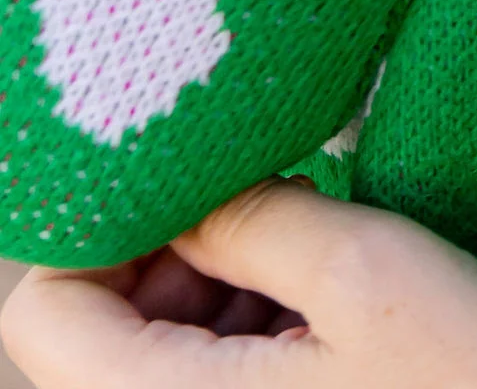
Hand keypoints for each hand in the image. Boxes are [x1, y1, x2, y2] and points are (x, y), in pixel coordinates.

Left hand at [0, 179, 476, 386]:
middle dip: (167, 253)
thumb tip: (190, 185)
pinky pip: (203, 388)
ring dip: (210, 292)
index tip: (185, 173)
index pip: (46, 314)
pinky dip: (241, 334)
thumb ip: (254, 218)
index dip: (98, 227)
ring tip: (309, 255)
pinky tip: (318, 309)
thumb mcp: (367, 271)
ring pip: (147, 359)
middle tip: (264, 199)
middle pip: (90, 336)